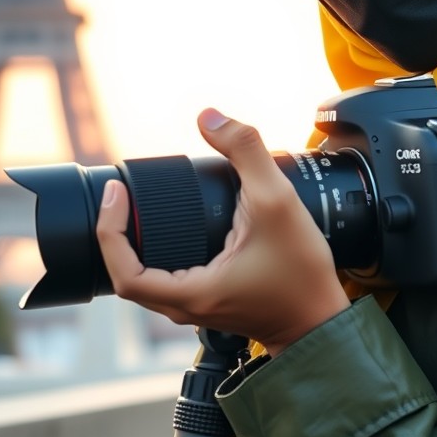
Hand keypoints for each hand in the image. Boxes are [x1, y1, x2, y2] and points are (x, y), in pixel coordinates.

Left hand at [95, 109, 349, 354]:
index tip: (117, 195)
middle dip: (118, 234)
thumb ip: (245, 151)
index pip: (124, 272)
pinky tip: (176, 228)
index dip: (111, 230)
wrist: (325, 320)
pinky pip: (169, 281)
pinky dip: (160, 255)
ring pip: (147, 281)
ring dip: (136, 247)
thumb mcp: (277, 200)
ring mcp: (198, 308)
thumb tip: (210, 117)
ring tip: (137, 208)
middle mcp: (188, 307)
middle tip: (121, 196)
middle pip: (128, 275)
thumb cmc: (303, 275)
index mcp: (192, 293)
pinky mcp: (212, 302)